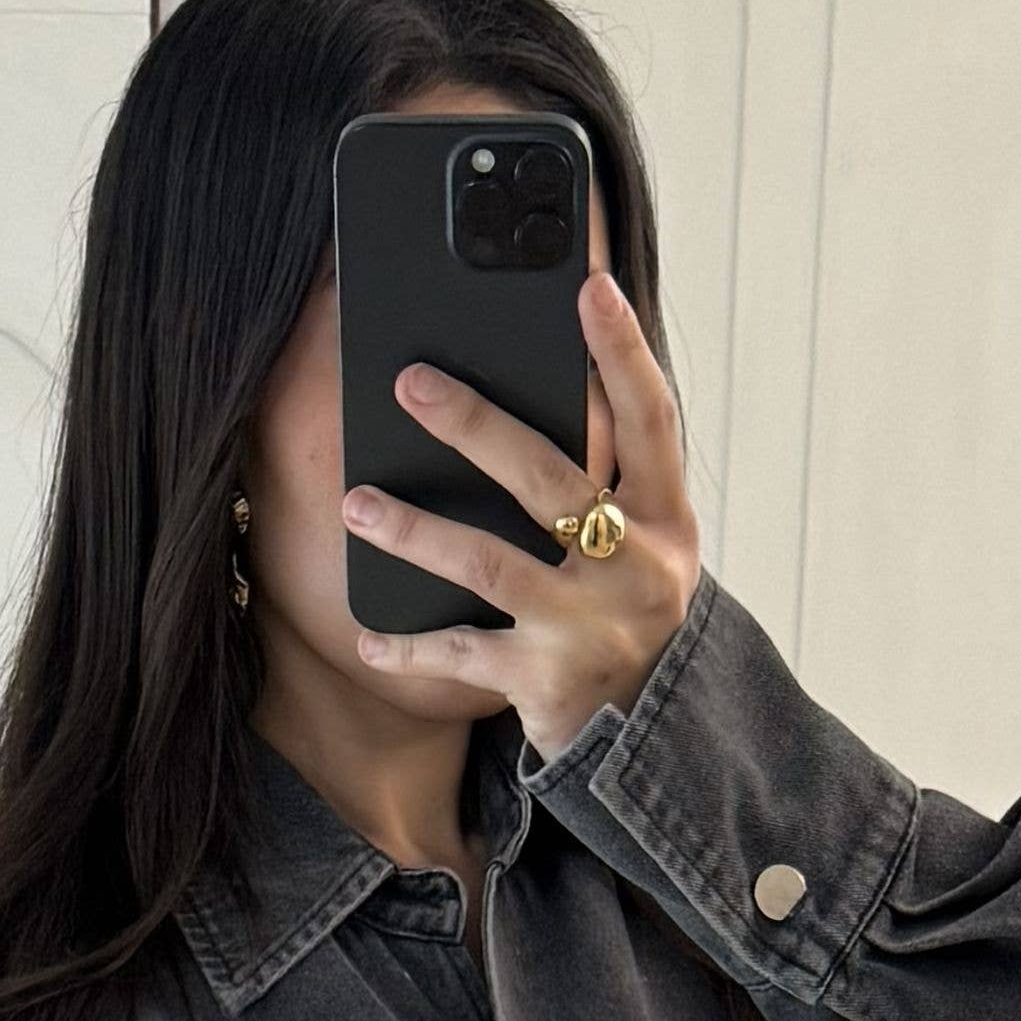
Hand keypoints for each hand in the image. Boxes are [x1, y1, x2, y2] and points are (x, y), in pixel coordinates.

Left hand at [341, 269, 700, 760]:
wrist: (646, 734)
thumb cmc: (625, 610)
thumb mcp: (640, 541)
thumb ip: (606, 477)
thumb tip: (532, 387)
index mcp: (665, 516)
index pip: (650, 418)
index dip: (622, 351)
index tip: (589, 286)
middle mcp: (635, 566)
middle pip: (547, 479)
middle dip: (474, 426)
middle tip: (410, 383)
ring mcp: (590, 625)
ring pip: (490, 562)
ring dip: (416, 530)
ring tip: (355, 502)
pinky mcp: (547, 680)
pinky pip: (462, 652)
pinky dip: (409, 647)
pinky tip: (367, 637)